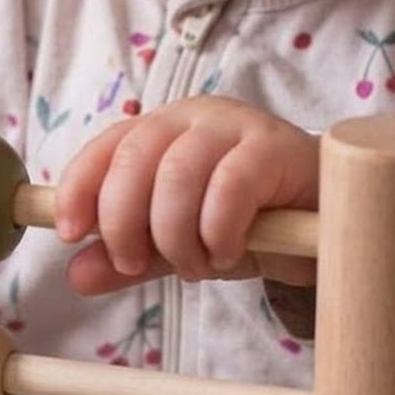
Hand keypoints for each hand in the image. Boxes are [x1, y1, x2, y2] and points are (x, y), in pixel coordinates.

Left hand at [54, 97, 318, 295]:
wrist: (325, 219)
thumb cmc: (246, 222)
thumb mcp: (176, 246)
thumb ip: (129, 260)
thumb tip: (75, 276)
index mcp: (159, 132)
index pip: (104, 149)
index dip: (78, 189)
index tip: (69, 234)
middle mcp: (191, 118)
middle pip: (133, 160)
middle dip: (123, 223)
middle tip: (135, 265)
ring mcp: (234, 127)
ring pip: (177, 175)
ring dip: (175, 235)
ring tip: (195, 266)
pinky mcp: (273, 148)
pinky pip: (229, 186)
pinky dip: (217, 231)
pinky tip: (227, 253)